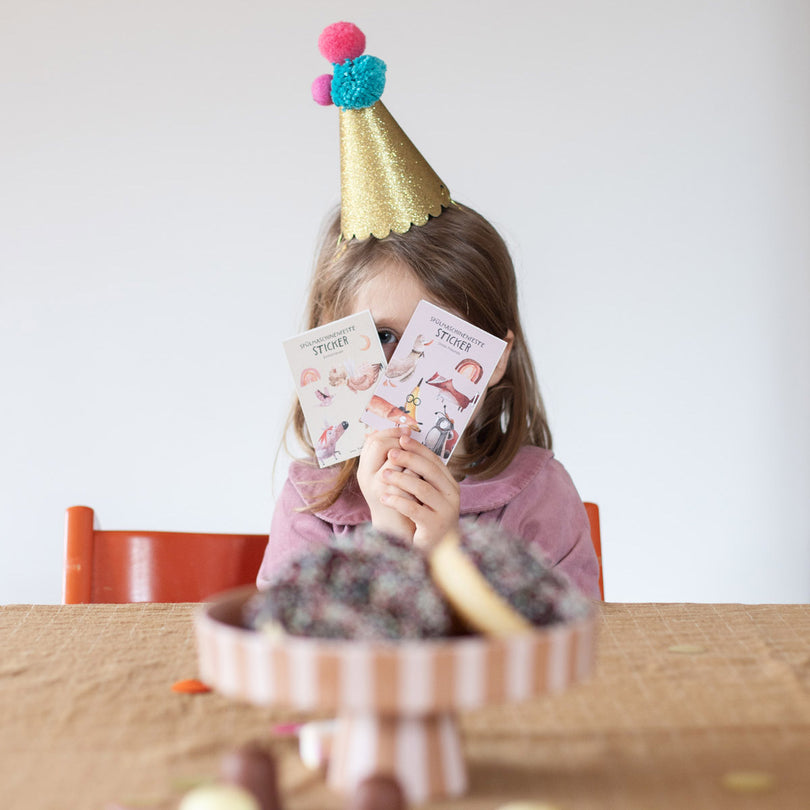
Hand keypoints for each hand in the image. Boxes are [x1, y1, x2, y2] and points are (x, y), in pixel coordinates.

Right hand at [357, 427, 415, 542]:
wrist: (397, 527)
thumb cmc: (397, 496)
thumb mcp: (389, 475)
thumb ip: (392, 457)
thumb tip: (403, 432)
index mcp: (364, 469)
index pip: (371, 440)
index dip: (389, 431)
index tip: (406, 429)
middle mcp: (366, 476)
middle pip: (380, 445)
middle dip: (399, 439)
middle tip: (412, 438)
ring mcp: (378, 486)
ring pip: (395, 457)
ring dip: (410, 454)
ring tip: (417, 457)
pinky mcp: (394, 496)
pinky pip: (409, 473)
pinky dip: (418, 470)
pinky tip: (423, 473)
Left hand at [379, 432, 459, 549]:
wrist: (438, 549)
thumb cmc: (427, 518)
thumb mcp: (426, 494)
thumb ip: (419, 475)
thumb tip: (397, 449)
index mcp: (449, 483)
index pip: (434, 460)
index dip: (418, 448)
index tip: (401, 438)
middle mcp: (451, 495)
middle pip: (430, 471)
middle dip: (409, 459)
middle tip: (391, 453)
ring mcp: (446, 510)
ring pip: (422, 489)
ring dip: (401, 479)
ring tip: (383, 476)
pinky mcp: (435, 526)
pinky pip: (415, 510)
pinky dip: (398, 501)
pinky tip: (385, 498)